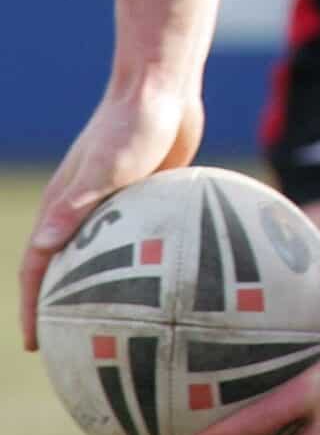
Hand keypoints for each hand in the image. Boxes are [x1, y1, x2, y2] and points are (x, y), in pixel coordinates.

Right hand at [18, 88, 201, 349]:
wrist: (165, 85)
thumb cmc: (133, 120)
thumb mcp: (108, 163)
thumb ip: (78, 202)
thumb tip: (42, 245)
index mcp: (64, 203)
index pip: (37, 266)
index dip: (32, 306)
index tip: (35, 344)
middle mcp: (85, 206)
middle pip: (66, 267)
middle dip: (62, 308)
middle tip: (72, 350)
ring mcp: (115, 201)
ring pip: (104, 256)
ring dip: (104, 289)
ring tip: (120, 328)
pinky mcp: (146, 193)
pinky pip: (142, 238)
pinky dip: (144, 263)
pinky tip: (172, 287)